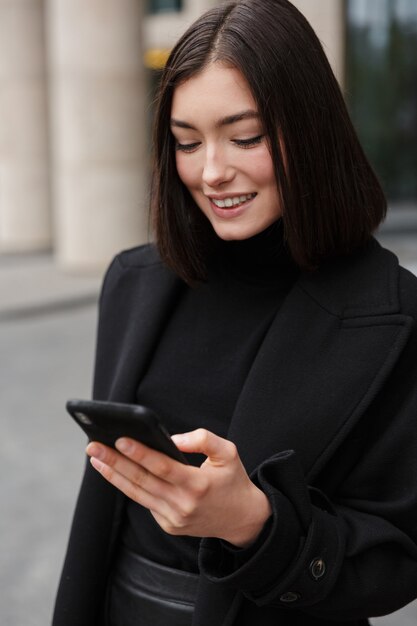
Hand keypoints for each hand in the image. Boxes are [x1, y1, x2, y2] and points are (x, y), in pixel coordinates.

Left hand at [86, 429, 271, 547]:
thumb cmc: (233, 479)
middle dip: (114, 462)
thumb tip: (171, 439)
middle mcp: (183, 505)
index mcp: (197, 485)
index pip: (162, 467)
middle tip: (92, 446)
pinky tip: (115, 471)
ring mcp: (174, 519)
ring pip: (137, 494)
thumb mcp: (229, 452)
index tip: (119, 439)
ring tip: (95, 458)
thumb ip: (203, 439)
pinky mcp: (168, 526)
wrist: (242, 519)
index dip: (139, 453)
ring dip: (113, 475)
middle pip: (141, 481)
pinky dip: (129, 486)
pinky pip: (145, 502)